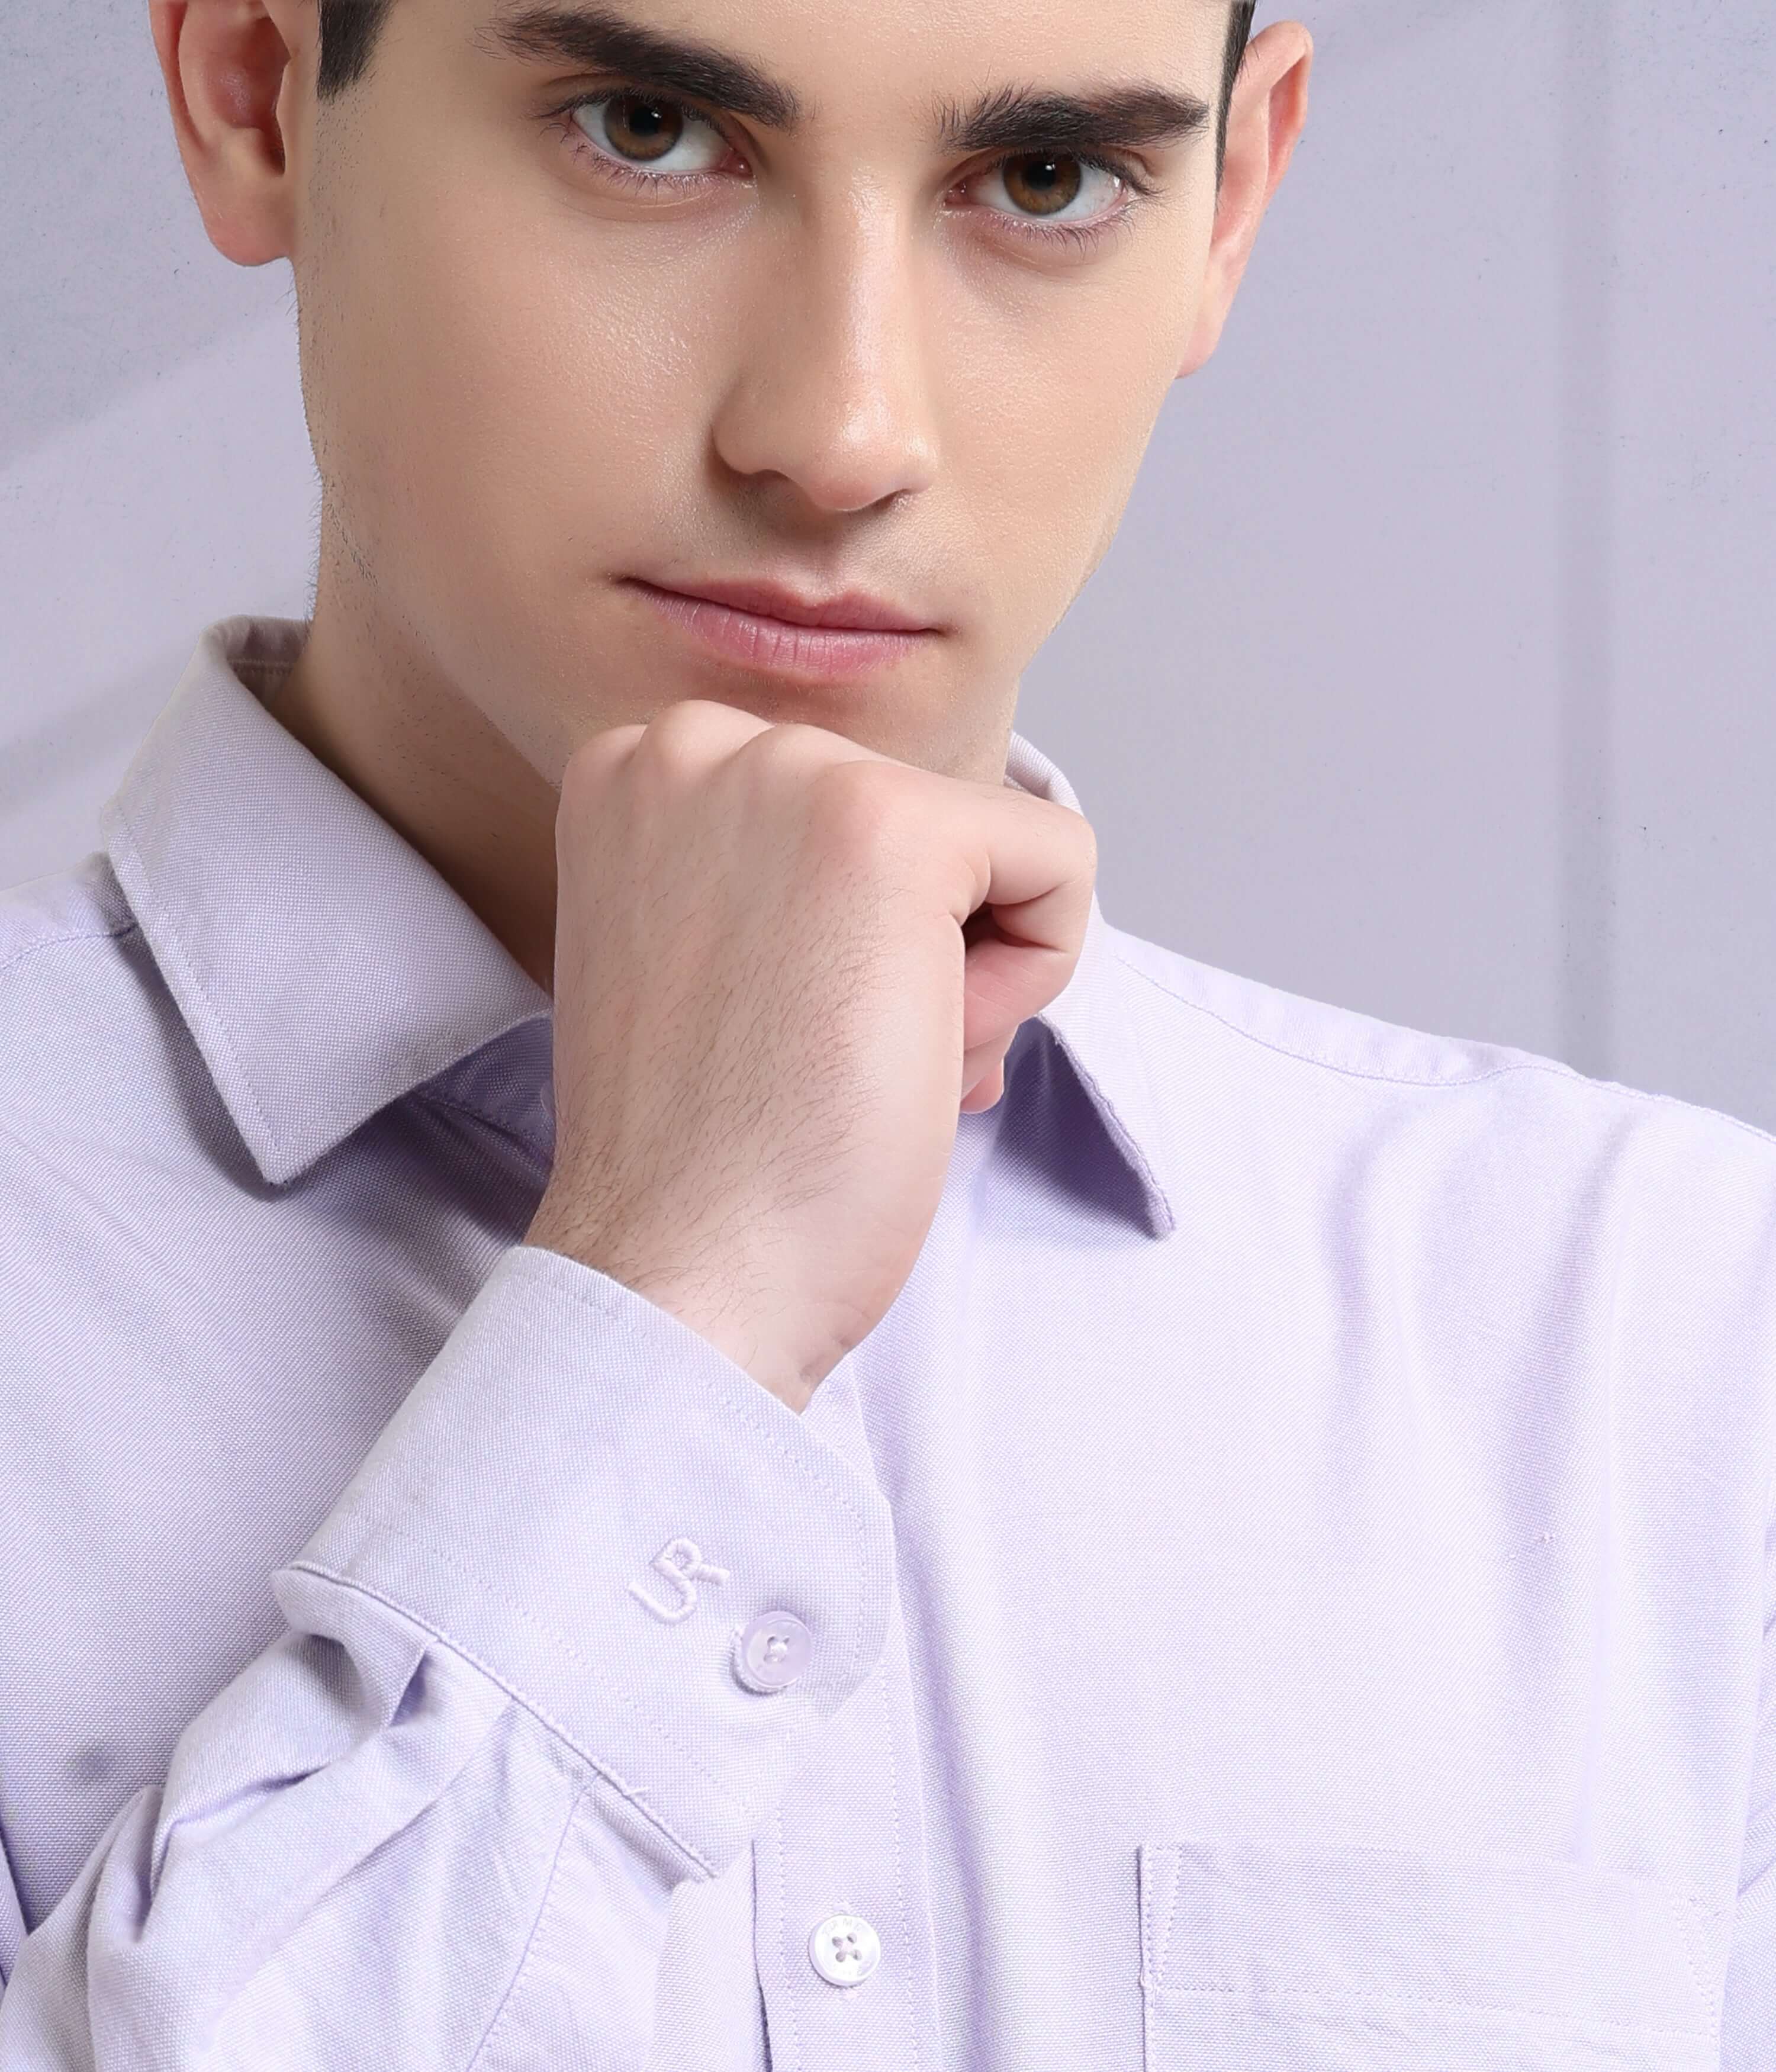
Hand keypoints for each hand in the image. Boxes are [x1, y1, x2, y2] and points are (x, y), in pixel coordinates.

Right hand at [523, 699, 1096, 1412]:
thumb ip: (772, 880)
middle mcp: (698, 744)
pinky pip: (1061, 864)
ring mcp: (792, 775)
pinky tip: (926, 1048)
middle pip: (920, 825)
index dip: (849, 941)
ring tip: (861, 1060)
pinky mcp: (893, 826)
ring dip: (967, 974)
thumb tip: (929, 878)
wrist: (678, 1272)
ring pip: (990, 848)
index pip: (839, 815)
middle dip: (916, 953)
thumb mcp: (699, 958)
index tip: (779, 1026)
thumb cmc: (697, 1157)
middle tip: (826, 1058)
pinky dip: (1036, 975)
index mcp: (636, 772)